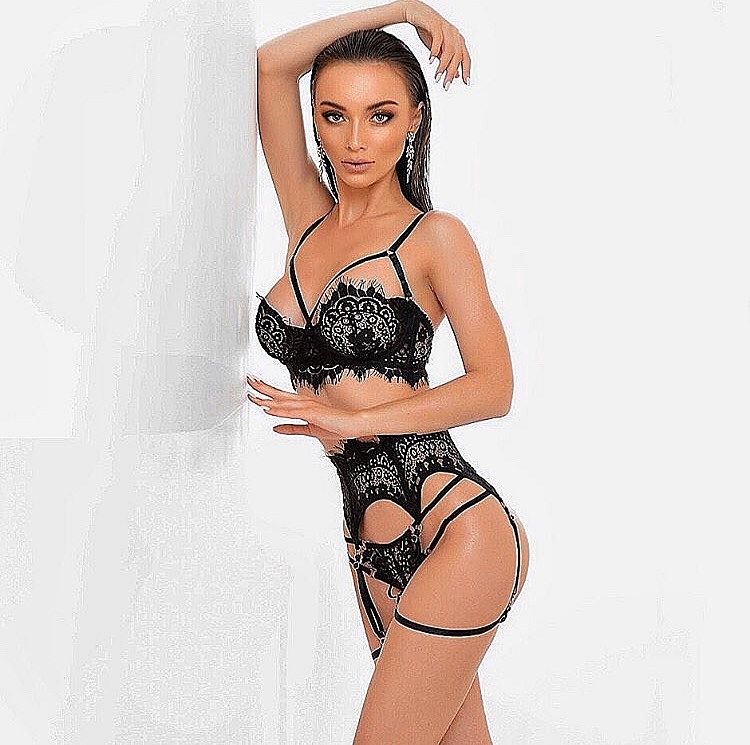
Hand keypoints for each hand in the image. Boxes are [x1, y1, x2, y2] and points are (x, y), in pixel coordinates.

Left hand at [247, 375, 364, 440]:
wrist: (354, 425)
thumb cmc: (336, 426)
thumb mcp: (308, 430)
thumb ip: (291, 428)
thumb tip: (275, 428)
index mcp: (303, 405)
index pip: (281, 397)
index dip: (267, 392)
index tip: (254, 388)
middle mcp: (303, 402)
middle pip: (278, 394)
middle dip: (262, 388)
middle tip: (249, 380)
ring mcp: (308, 407)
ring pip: (283, 401)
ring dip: (267, 398)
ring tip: (253, 395)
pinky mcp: (312, 414)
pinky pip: (292, 412)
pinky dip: (279, 410)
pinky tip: (268, 409)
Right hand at [402, 1, 471, 88]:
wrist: (416, 14)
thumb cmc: (428, 31)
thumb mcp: (439, 49)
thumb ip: (447, 61)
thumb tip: (456, 75)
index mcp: (458, 40)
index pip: (466, 57)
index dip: (467, 70)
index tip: (466, 83)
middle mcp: (454, 34)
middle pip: (458, 56)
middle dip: (452, 73)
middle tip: (446, 85)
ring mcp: (446, 28)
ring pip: (449, 50)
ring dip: (443, 66)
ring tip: (437, 77)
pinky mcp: (436, 24)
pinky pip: (438, 40)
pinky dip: (434, 52)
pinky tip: (430, 61)